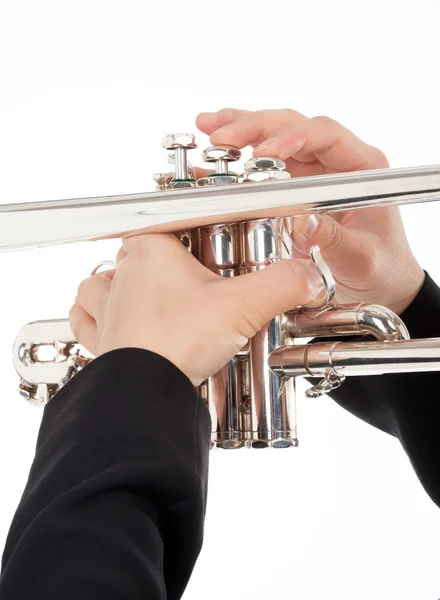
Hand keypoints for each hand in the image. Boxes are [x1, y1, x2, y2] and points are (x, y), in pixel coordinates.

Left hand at [69, 234, 323, 385]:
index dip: (188, 235)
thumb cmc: (180, 342)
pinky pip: (85, 317)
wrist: (146, 390)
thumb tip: (308, 276)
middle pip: (136, 253)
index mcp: (152, 252)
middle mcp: (124, 275)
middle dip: (159, 262)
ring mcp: (107, 307)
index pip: (166, 225)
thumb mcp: (244, 307)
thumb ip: (281, 285)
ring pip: (100, 280)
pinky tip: (109, 318)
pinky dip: (92, 315)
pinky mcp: (101, 339)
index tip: (209, 248)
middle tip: (190, 279)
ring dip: (115, 283)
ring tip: (144, 293)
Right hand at [196, 108, 424, 313]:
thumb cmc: (381, 268)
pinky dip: (238, 159)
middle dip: (255, 127)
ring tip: (208, 126)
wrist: (379, 285)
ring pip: (275, 139)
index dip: (292, 136)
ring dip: (241, 131)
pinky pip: (265, 167)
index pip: (325, 135)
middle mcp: (335, 164)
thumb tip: (302, 220)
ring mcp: (312, 175)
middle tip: (219, 134)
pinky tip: (213, 156)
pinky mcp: (294, 190)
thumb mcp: (361, 258)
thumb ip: (335, 238)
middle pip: (293, 128)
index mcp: (362, 168)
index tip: (263, 151)